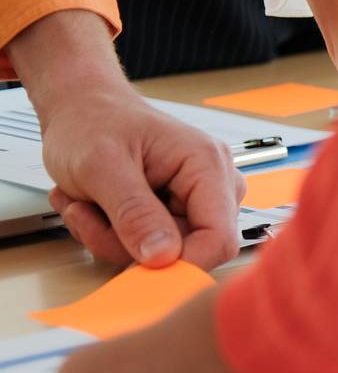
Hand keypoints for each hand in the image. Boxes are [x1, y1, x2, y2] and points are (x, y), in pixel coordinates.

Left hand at [6, 9, 244, 268]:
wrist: (82, 108)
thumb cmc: (92, 121)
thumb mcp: (101, 166)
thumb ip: (134, 213)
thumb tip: (164, 257)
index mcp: (207, 165)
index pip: (219, 239)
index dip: (182, 262)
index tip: (135, 264)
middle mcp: (214, 185)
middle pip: (189, 250)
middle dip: (129, 244)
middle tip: (84, 214)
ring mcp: (198, 200)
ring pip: (166, 253)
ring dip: (113, 239)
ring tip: (84, 204)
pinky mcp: (179, 212)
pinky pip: (153, 247)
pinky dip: (115, 236)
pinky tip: (96, 207)